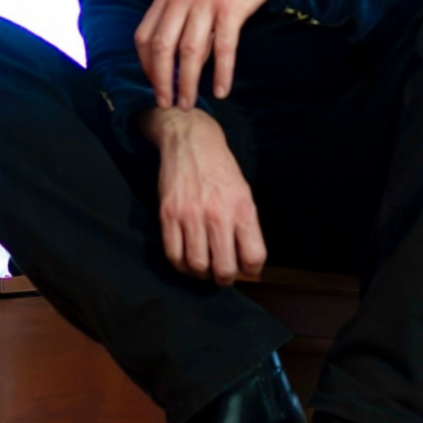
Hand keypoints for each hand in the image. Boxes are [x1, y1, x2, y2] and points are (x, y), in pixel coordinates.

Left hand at [134, 0, 277, 108]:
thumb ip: (183, 18)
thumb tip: (179, 57)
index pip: (145, 36)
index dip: (146, 66)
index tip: (153, 86)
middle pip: (163, 47)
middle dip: (161, 81)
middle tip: (165, 104)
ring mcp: (207, 3)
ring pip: (190, 51)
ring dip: (188, 83)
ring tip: (188, 104)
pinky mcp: (232, 7)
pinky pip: (224, 47)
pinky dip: (222, 72)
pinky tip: (221, 90)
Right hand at [139, 107, 265, 283]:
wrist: (192, 143)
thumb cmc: (221, 171)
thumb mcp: (244, 194)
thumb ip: (246, 226)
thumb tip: (247, 261)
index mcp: (243, 210)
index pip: (254, 257)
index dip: (251, 271)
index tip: (246, 269)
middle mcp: (218, 215)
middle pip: (224, 269)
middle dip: (225, 279)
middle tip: (222, 275)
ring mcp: (191, 216)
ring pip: (197, 266)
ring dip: (202, 275)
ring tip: (204, 268)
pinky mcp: (168, 215)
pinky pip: (173, 255)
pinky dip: (181, 265)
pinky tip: (187, 261)